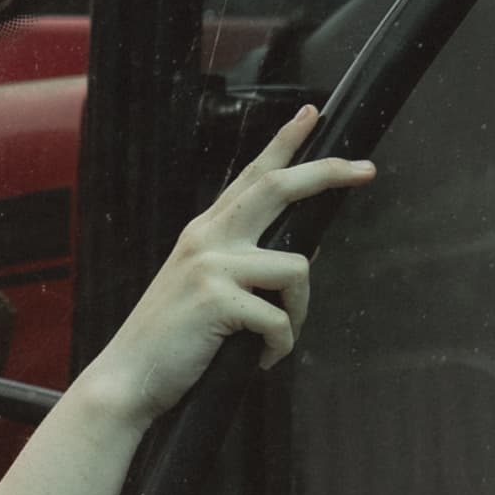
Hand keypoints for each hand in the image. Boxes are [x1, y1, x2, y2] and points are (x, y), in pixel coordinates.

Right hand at [77, 107, 373, 427]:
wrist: (127, 378)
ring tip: (275, 339)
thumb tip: (305, 255)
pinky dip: (280, 347)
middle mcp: (208, 237)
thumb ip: (245, 266)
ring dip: (299, 312)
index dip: (285, 143)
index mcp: (205, 233)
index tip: (312, 116)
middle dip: (326, 172)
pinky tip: (260, 361)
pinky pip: (280, 320)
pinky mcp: (218, 299)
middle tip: (366, 170)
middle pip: (278, 187)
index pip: (252, 176)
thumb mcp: (205, 290)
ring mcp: (211, 264)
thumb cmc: (170, 342)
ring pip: (296, 267)